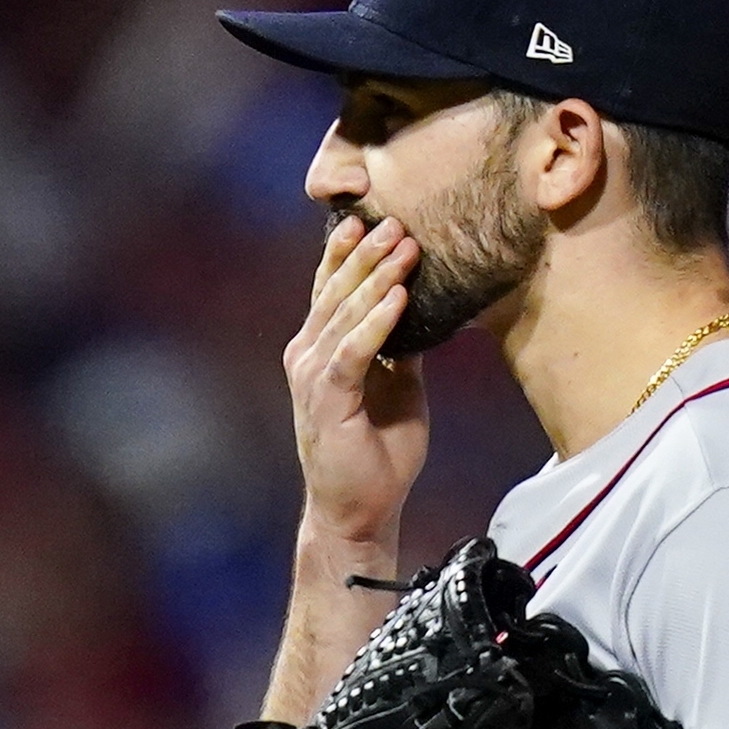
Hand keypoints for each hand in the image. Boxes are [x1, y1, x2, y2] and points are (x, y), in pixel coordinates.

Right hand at [283, 215, 430, 547]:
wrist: (359, 510)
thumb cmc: (377, 453)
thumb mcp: (397, 386)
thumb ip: (399, 346)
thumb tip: (421, 305)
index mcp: (320, 349)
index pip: (331, 289)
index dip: (349, 253)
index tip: (375, 218)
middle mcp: (307, 356)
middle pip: (335, 292)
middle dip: (366, 254)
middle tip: (396, 220)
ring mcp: (312, 378)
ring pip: (343, 315)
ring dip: (376, 278)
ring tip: (404, 247)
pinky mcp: (327, 401)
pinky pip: (352, 352)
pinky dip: (376, 323)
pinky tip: (400, 298)